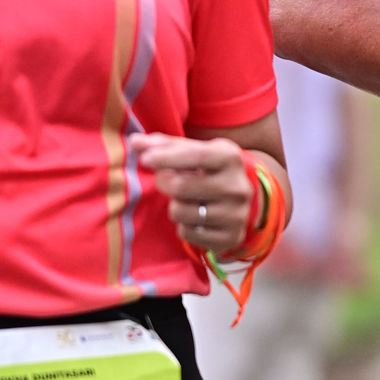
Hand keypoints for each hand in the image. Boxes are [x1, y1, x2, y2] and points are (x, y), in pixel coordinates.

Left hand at [131, 134, 256, 254]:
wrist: (244, 202)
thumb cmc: (209, 170)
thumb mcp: (195, 151)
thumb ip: (164, 145)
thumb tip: (135, 141)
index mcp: (231, 158)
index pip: (195, 155)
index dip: (166, 157)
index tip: (144, 159)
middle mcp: (237, 187)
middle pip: (181, 187)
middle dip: (164, 183)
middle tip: (163, 180)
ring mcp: (236, 215)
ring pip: (181, 212)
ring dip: (174, 206)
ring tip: (184, 200)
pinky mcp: (230, 238)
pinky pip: (187, 234)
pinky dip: (183, 226)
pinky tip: (194, 218)